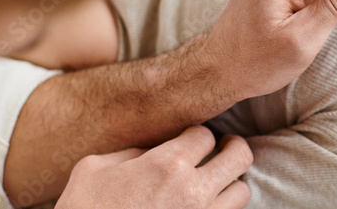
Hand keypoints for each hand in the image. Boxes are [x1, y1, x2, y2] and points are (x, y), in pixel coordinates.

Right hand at [55, 126, 252, 208]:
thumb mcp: (94, 168)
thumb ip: (131, 152)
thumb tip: (151, 151)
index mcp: (167, 165)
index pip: (205, 135)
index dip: (197, 134)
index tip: (191, 140)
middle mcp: (192, 191)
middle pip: (239, 157)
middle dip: (232, 149)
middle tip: (223, 149)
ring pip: (241, 192)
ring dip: (230, 183)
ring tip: (215, 182)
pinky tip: (204, 206)